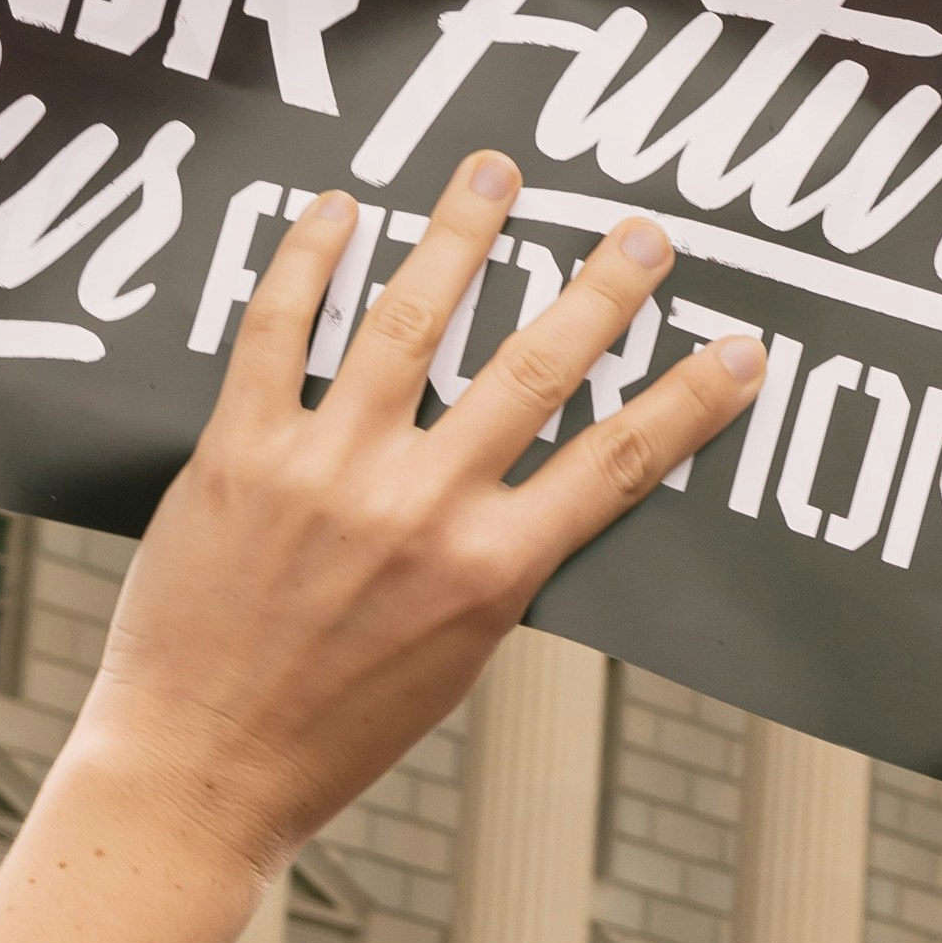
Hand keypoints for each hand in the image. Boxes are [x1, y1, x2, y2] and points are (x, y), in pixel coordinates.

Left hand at [76, 162, 758, 877]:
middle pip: (534, 368)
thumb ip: (494, 568)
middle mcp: (417, 509)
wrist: (201, 770)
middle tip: (643, 233)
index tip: (740, 350)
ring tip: (497, 171)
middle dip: (602, 290)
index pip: (616, 464)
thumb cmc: (330, 734)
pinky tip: (339, 210)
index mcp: (488, 573)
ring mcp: (325, 469)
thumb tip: (531, 492)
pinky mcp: (238, 451)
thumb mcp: (453, 662)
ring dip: (462, 234)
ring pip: (408, 319)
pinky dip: (308, 259)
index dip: (689, 401)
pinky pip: (277, 329)